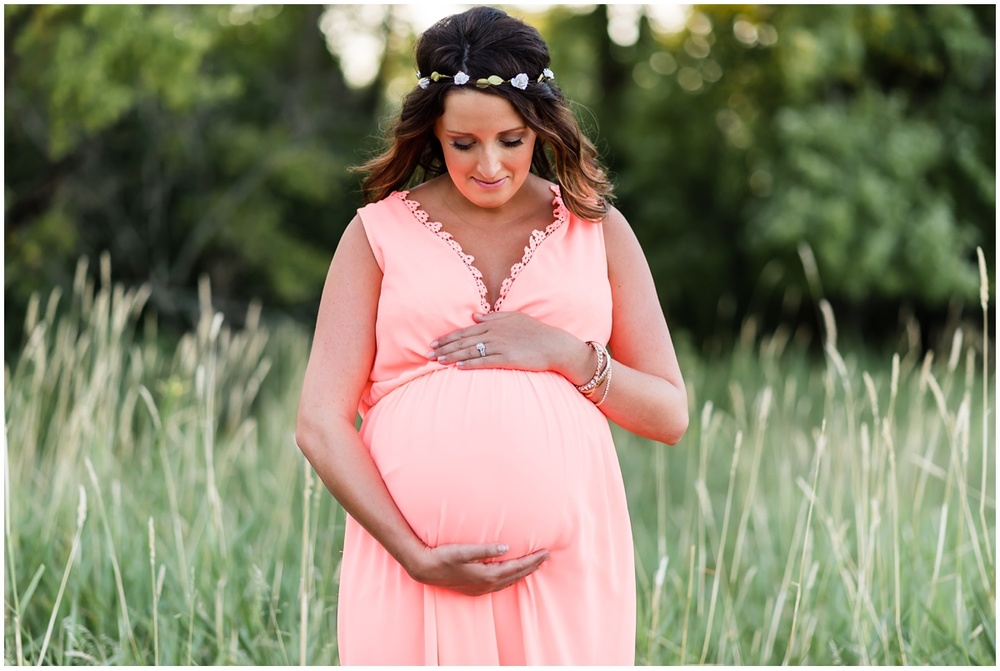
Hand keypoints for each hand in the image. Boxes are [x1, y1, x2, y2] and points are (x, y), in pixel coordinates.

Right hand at [405, 543, 549, 595]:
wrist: (424, 569)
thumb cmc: (443, 556)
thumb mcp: (463, 550)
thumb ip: (485, 549)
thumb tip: (507, 547)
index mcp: (487, 575)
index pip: (517, 567)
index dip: (533, 560)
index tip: (546, 552)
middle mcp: (487, 584)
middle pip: (516, 575)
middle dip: (533, 566)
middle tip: (547, 556)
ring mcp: (481, 589)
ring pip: (509, 581)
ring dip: (523, 573)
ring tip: (534, 565)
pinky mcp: (475, 589)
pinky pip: (500, 584)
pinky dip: (511, 578)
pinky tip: (512, 574)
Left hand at [428, 312, 594, 383]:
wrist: (554, 345)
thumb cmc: (535, 332)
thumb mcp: (514, 318)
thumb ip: (492, 317)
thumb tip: (473, 316)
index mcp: (494, 324)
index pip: (465, 331)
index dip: (448, 338)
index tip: (434, 343)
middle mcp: (494, 334)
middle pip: (464, 341)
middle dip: (445, 347)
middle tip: (428, 353)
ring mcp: (500, 346)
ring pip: (471, 351)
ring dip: (453, 356)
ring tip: (438, 361)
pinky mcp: (507, 358)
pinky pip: (484, 362)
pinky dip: (470, 363)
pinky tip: (458, 367)